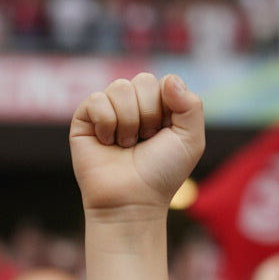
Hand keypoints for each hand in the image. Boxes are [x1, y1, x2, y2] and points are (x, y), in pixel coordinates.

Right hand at [69, 72, 204, 217]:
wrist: (132, 200)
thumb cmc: (162, 175)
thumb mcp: (190, 142)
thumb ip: (191, 106)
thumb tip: (170, 79)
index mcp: (160, 107)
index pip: (164, 82)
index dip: (167, 109)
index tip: (165, 135)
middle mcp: (134, 104)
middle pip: (143, 81)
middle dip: (148, 116)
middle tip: (145, 142)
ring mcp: (109, 108)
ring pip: (120, 88)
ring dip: (129, 123)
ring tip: (126, 146)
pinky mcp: (85, 117)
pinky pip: (97, 100)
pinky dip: (107, 124)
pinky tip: (107, 143)